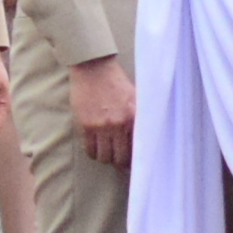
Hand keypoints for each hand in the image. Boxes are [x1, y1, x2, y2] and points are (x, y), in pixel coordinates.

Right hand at [68, 54, 134, 168]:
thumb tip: (146, 136)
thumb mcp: (135, 97)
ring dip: (106, 158)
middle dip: (120, 163)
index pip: (138, 148)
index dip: (136, 160)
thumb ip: (140, 116)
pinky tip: (96, 149)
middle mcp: (119, 124)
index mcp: (134, 117)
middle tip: (120, 162)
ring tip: (108, 154)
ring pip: (104, 156)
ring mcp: (101, 126)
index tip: (135, 163)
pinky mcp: (86, 125)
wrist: (93, 68)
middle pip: (120, 158)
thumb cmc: (116, 81)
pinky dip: (93, 153)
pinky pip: (90, 149)